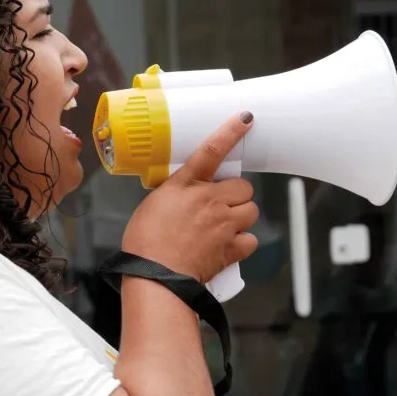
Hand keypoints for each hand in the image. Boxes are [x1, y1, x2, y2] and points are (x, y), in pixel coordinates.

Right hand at [122, 112, 259, 282]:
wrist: (155, 276)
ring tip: (222, 228)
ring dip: (241, 218)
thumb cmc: (145, 244)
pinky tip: (226, 247)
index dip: (231, 132)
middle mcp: (209, 200)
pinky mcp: (232, 248)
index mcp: (185, 185)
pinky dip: (242, 243)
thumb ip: (176, 194)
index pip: (211, 150)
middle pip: (243, 187)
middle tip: (221, 206)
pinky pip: (250, 240)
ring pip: (250, 211)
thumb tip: (187, 194)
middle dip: (236, 196)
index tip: (246, 119)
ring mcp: (224, 224)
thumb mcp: (154, 205)